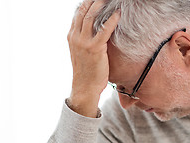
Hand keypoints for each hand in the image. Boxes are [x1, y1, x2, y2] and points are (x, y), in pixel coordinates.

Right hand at [66, 0, 119, 116]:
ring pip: (91, 16)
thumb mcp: (81, 53)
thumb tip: (95, 31)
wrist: (85, 87)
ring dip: (101, 5)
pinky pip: (103, 30)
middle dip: (93, 0)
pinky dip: (111, 20)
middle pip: (83, 11)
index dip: (86, 3)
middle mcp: (75, 37)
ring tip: (110, 0)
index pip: (77, 14)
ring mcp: (84, 42)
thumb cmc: (87, 72)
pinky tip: (118, 13)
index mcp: (71, 37)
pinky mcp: (94, 48)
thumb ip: (85, 40)